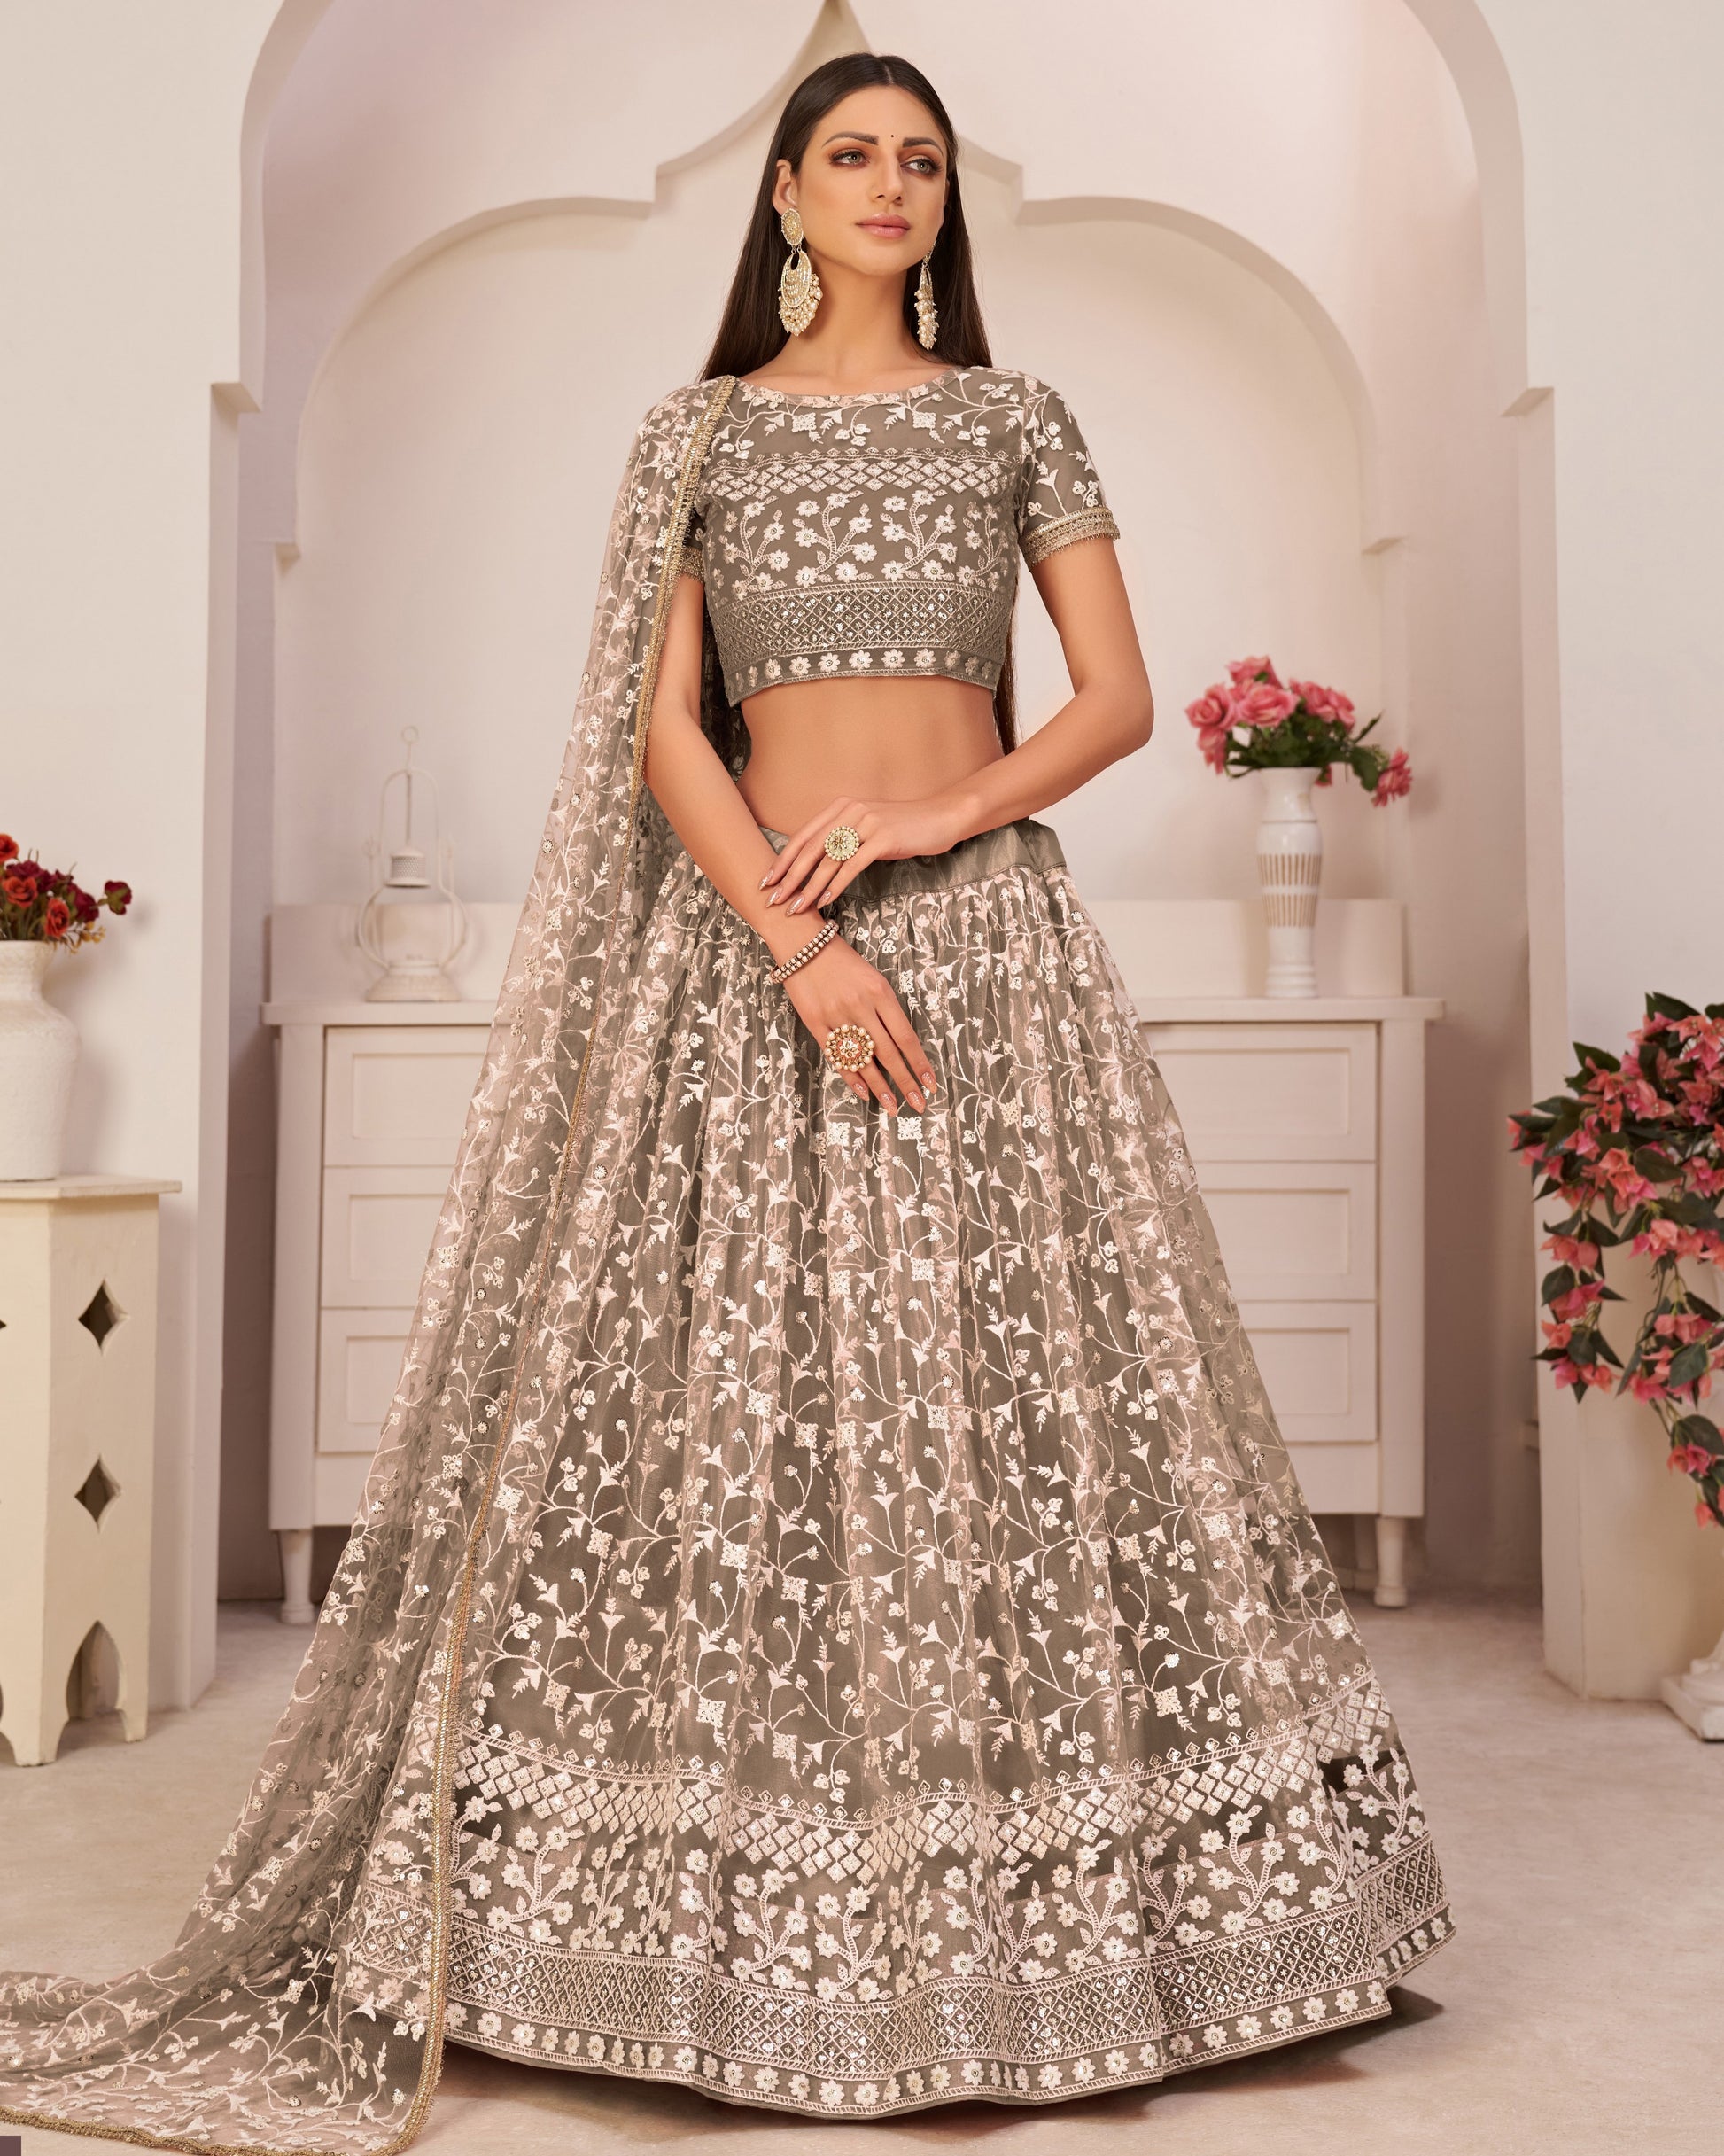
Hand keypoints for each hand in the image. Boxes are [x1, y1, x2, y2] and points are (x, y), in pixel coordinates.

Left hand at [760, 795, 966, 915]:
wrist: (941, 817)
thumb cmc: (903, 827)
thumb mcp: (867, 827)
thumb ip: (843, 837)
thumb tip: (816, 862)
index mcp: (840, 807)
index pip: (803, 837)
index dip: (782, 860)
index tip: (766, 881)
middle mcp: (849, 811)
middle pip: (809, 849)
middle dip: (788, 877)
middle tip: (772, 899)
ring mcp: (866, 823)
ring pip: (828, 860)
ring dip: (809, 887)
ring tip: (794, 908)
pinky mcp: (883, 838)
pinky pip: (852, 866)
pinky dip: (836, 885)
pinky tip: (825, 901)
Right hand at [778, 930, 937, 1117]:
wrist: (803, 944)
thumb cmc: (843, 962)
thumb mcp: (874, 979)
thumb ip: (886, 1010)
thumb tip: (900, 1047)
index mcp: (880, 992)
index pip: (905, 1036)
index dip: (919, 1063)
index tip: (931, 1084)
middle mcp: (861, 1006)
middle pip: (888, 1053)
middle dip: (906, 1082)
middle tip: (919, 1104)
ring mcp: (837, 1015)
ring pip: (863, 1059)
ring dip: (880, 1086)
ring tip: (893, 1106)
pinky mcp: (815, 1022)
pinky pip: (837, 1055)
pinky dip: (851, 1076)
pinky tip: (864, 1092)